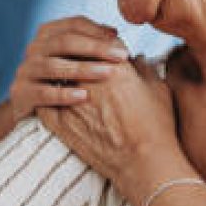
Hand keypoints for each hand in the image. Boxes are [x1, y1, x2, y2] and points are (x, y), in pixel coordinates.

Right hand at [9, 16, 130, 122]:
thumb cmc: (62, 80)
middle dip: (95, 48)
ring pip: (53, 66)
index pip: (73, 24)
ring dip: (83, 69)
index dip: (96, 30)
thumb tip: (114, 33)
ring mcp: (25, 70)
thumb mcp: (76, 59)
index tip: (119, 39)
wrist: (32, 108)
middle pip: (64, 41)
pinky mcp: (20, 92)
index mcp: (48, 35)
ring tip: (107, 73)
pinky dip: (64, 94)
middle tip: (121, 56)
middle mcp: (34, 48)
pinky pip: (43, 92)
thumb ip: (92, 45)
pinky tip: (84, 97)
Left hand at [37, 56, 186, 199]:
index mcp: (115, 65)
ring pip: (58, 74)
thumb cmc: (158, 128)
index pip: (102, 41)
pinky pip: (46, 99)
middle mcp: (88, 77)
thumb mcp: (159, 90)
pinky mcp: (58, 121)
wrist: (143, 164)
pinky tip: (53, 98)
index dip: (106, 44)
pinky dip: (49, 96)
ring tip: (68, 78)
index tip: (108, 51)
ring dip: (63, 73)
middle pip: (76, 53)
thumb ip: (145, 69)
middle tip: (84, 59)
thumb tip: (138, 58)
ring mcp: (70, 99)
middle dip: (81, 54)